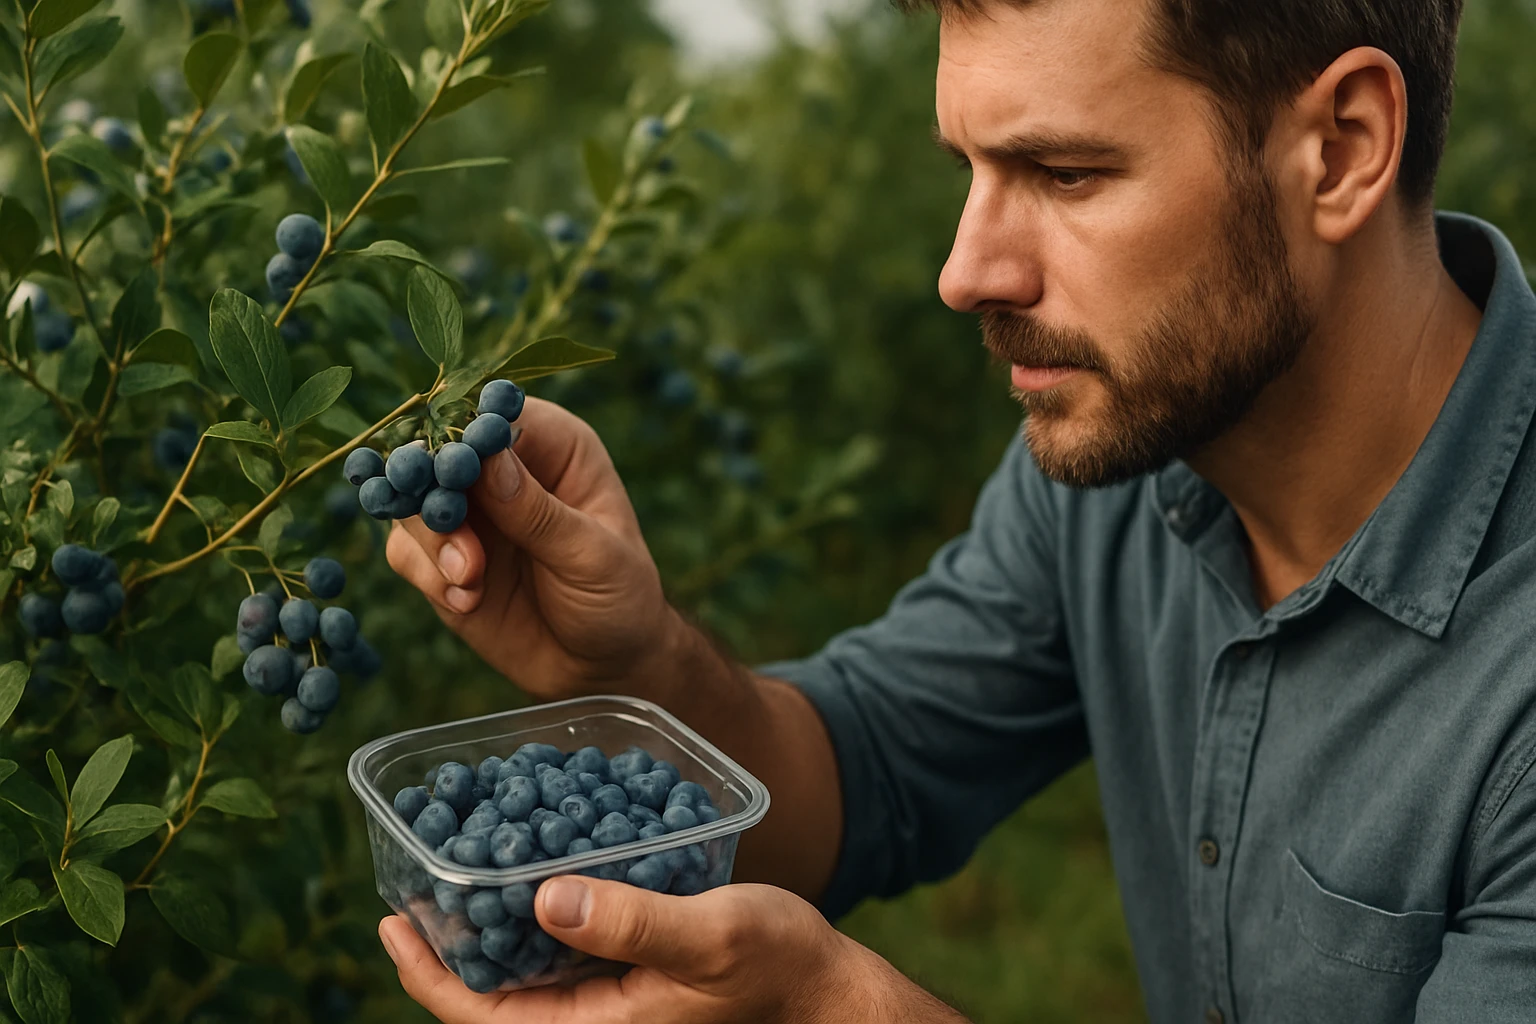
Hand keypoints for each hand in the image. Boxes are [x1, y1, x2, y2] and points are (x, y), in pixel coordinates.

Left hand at [378, 876, 958, 1022]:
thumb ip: (630, 922)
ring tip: (454, 872)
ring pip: (524, 972)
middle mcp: (595, 1020)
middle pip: (492, 996)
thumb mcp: (709, 935)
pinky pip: (564, 949)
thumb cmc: (777, 964)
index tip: (391, 923)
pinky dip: (534, 911)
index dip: (428, 974)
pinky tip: (529, 870)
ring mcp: (611, 1000)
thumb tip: (543, 898)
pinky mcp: (631, 974)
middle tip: (408, 890)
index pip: (485, 1018)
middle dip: (445, 948)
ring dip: (486, 927)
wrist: (825, 985)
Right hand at [386, 398, 683, 699]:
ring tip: (470, 579)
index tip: (456, 466)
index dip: (467, 431)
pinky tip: (466, 600)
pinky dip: (427, 575)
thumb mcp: (592, 555)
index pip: (496, 412)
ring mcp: (468, 514)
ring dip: (432, 540)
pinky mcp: (441, 558)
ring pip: (411, 501)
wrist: (601, 667)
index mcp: (552, 445)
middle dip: (433, 489)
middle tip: (449, 526)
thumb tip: (488, 459)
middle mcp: (502, 469)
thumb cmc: (618, 598)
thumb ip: (539, 512)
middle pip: (437, 452)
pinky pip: (406, 551)